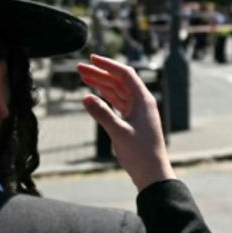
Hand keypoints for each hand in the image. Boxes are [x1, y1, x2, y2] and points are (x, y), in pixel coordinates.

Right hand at [77, 55, 174, 190]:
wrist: (152, 173)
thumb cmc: (140, 154)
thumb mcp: (119, 132)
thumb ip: (102, 114)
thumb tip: (86, 98)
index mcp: (144, 100)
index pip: (125, 74)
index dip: (108, 65)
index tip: (91, 59)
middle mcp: (142, 103)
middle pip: (119, 81)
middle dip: (100, 73)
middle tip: (79, 68)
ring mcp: (138, 112)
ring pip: (118, 92)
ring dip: (101, 84)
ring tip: (83, 77)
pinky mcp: (133, 121)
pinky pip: (118, 103)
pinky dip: (106, 97)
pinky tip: (94, 93)